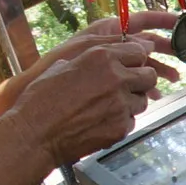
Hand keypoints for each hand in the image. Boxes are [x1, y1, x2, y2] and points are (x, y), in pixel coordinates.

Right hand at [6, 36, 166, 163]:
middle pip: (149, 76)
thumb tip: (103, 57)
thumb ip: (88, 60)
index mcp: (101, 57)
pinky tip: (102, 121)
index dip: (135, 59)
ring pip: (143, 100)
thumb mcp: (62, 66)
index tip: (133, 64)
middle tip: (128, 86)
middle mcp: (116, 78)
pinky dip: (121, 121)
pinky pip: (131, 120)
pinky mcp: (121, 127)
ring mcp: (121, 104)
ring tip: (109, 106)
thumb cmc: (41, 99)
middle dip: (141, 80)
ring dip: (131, 102)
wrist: (35, 133)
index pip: (139, 51)